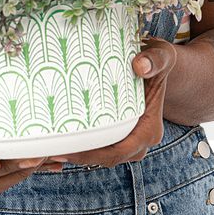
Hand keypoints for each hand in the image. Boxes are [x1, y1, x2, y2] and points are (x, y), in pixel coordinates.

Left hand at [42, 38, 178, 168]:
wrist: (158, 63)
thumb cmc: (159, 60)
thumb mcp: (161, 55)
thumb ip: (155, 60)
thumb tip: (140, 66)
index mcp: (150, 129)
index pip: (119, 151)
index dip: (93, 154)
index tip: (68, 148)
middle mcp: (142, 140)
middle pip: (108, 158)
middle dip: (81, 157)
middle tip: (52, 150)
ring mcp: (132, 140)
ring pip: (104, 156)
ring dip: (81, 154)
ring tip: (53, 147)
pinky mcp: (122, 134)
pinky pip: (103, 146)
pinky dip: (86, 146)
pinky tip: (65, 138)